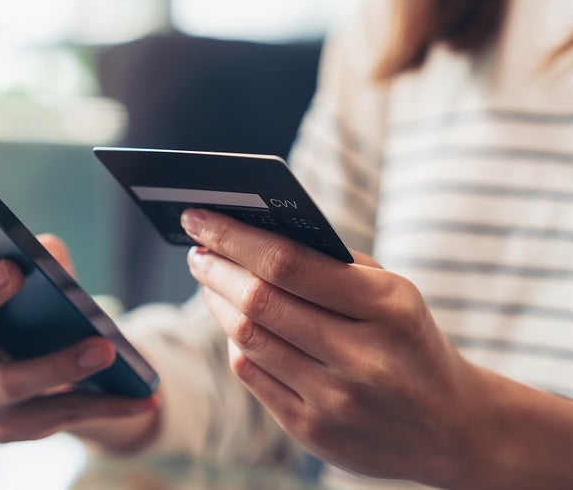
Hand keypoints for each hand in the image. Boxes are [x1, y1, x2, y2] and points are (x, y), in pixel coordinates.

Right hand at [0, 181, 158, 450]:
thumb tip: (46, 251)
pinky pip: (57, 415)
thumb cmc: (40, 318)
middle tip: (12, 271)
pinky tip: (144, 393)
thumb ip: (40, 260)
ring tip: (103, 348)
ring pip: (11, 381)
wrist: (69, 387)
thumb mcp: (41, 282)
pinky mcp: (9, 429)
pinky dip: (105, 403)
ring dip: (59, 363)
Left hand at [180, 207, 485, 485]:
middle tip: (197, 249)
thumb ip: (332, 264)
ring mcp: (335, 400)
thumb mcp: (394, 293)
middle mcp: (361, 357)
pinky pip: (252, 375)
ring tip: (209, 280)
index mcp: (388, 307)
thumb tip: (251, 234)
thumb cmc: (410, 342)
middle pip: (259, 302)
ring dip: (217, 303)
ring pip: (248, 339)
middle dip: (216, 268)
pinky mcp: (312, 431)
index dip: (234, 237)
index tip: (201, 217)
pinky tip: (234, 324)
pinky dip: (236, 343)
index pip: (288, 263)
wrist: (452, 428)